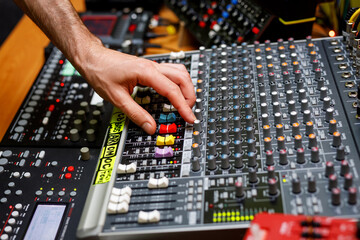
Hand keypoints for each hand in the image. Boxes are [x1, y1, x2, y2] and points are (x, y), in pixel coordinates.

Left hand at [81, 45, 195, 134]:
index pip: (172, 90)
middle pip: (182, 78)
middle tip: (188, 112)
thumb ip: (135, 114)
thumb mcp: (116, 98)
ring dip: (186, 87)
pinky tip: (174, 93)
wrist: (92, 58)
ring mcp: (152, 65)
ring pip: (180, 72)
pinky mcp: (150, 67)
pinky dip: (178, 83)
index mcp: (146, 72)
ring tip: (184, 104)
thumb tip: (150, 127)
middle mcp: (152, 66)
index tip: (190, 118)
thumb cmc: (101, 72)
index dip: (183, 106)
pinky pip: (172, 72)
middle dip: (189, 96)